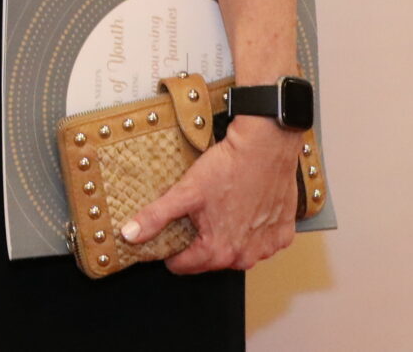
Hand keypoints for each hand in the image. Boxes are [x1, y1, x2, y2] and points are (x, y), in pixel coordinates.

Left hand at [120, 118, 302, 273]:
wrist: (267, 146)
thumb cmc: (229, 167)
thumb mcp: (185, 191)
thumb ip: (155, 217)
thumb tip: (129, 235)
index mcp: (217, 251)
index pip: (182, 266)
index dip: (172, 248)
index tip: (173, 229)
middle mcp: (244, 256)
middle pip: (209, 259)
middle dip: (201, 240)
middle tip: (199, 211)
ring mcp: (266, 247)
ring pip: (236, 251)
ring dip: (228, 235)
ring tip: (223, 206)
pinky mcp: (283, 233)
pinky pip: (262, 240)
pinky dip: (254, 229)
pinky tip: (247, 207)